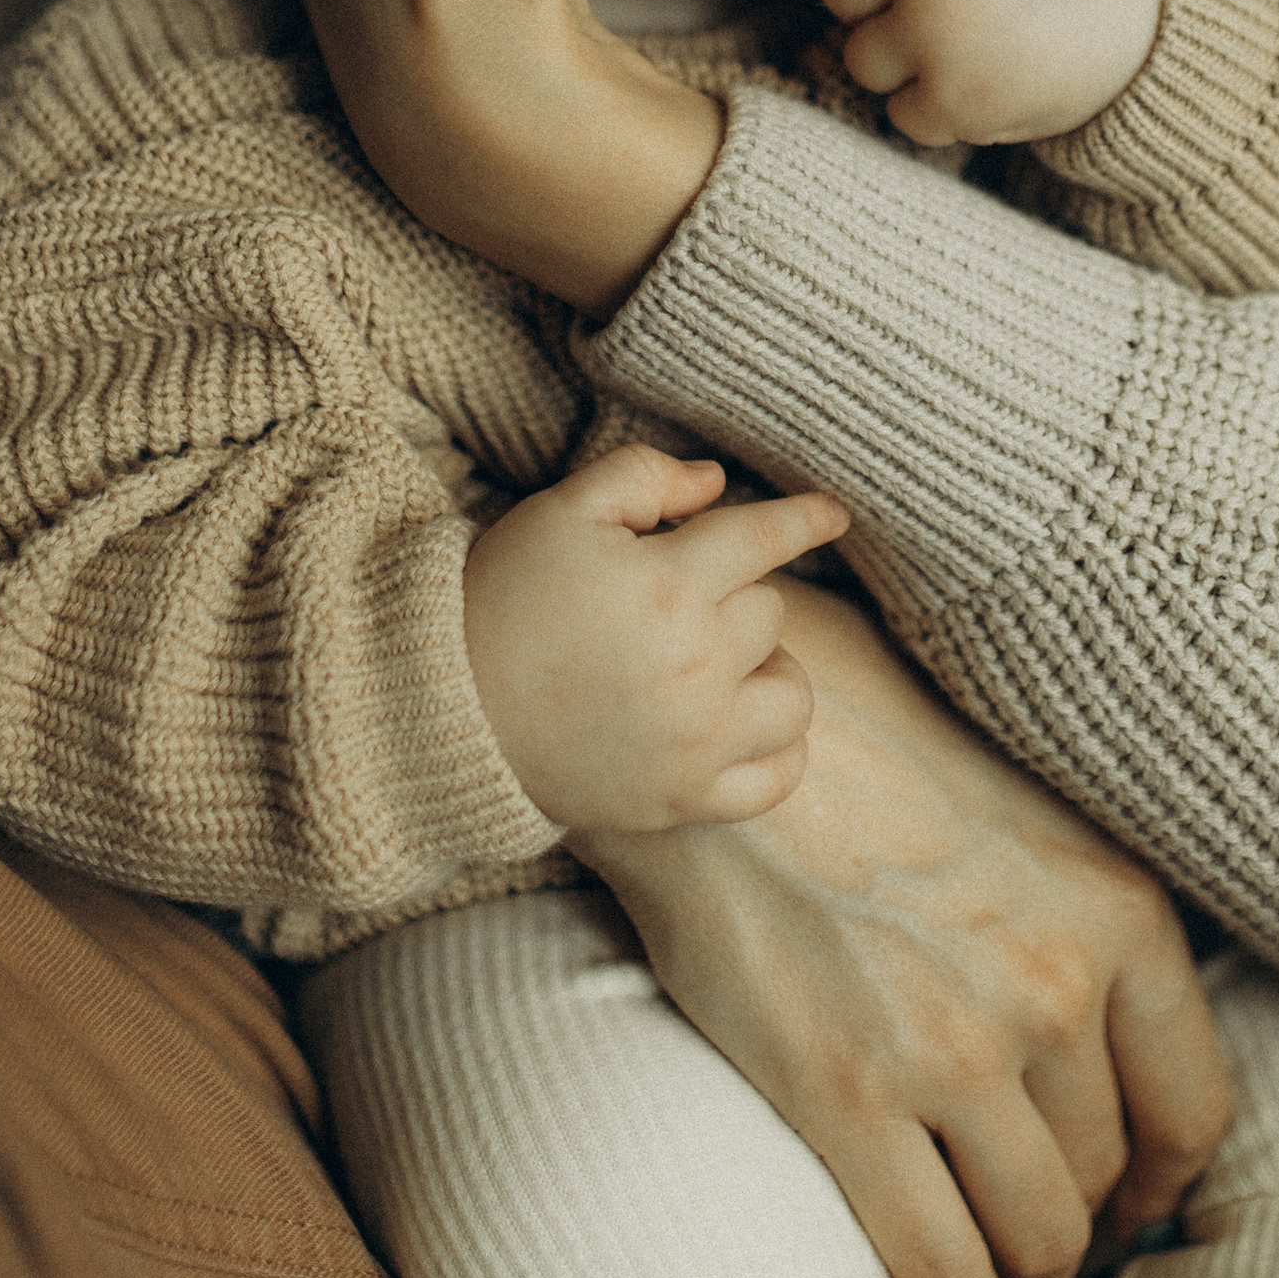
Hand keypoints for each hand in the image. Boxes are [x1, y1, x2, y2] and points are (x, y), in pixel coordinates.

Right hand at [464, 443, 840, 832]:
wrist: (444, 712)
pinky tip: (747, 724)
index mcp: (668, 587)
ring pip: (792, 695)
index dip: (806, 519)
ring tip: (723, 660)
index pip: (765, 540)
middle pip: (770, 612)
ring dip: (770, 669)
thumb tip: (716, 484)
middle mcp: (695, 667)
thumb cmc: (502, 600)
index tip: (834, 513)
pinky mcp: (683, 799)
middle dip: (737, 591)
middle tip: (683, 595)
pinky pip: (776, 779)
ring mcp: (694, 742)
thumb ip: (644, 478)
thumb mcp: (561, 512)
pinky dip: (779, 751)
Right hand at [575, 583, 1233, 1277]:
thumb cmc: (873, 751)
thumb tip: (1113, 1055)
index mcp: (1118, 909)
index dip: (1167, 1176)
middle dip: (1085, 1223)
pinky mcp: (846, 1097)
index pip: (1197, 1107)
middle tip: (1052, 1237)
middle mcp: (1054, 986)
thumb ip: (1084, 925)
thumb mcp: (1032, 814)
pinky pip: (936, 1269)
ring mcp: (951, 1050)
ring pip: (1035, 1235)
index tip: (1137, 1197)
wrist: (725, 725)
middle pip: (1107, 1177)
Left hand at [818, 0, 1167, 147]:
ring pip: (868, 67)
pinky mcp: (964, 105)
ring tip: (964, 36)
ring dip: (904, 60)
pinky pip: (906, 117)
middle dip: (879, 10)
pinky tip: (981, 73)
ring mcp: (942, 47)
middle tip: (942, 2)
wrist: (1152, 9)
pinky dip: (936, 106)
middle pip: (843, 14)